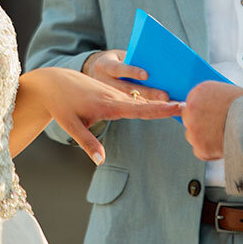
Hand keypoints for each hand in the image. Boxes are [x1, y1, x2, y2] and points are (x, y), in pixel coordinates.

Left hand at [24, 67, 182, 164]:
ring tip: (182, 105)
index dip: (158, 110)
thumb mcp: (70, 125)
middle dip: (166, 106)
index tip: (177, 108)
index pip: (138, 110)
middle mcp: (114, 98)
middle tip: (189, 107)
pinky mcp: (111, 93)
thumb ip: (87, 143)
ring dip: (159, 102)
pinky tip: (160, 101)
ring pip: (140, 100)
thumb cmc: (61, 105)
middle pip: (145, 104)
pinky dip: (147, 101)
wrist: (54, 81)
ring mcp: (114, 94)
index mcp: (107, 105)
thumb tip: (101, 162)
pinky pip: (132, 98)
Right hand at [82, 49, 168, 100]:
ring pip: (131, 100)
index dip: (132, 71)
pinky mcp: (112, 104)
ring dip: (150, 104)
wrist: (96, 71)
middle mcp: (103, 82)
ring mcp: (106, 95)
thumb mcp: (120, 56)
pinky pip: (131, 106)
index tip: (146, 75)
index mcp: (105, 65)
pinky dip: (147, 107)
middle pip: (127, 89)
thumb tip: (158, 65)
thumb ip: (134, 60)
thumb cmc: (115, 60)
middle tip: (165, 96)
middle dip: (148, 93)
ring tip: (168, 106)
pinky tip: (162, 110)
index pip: (118, 68)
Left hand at [182, 81, 242, 160]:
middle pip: (189, 118)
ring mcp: (194, 129)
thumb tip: (215, 105)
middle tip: (216, 127)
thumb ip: (217, 98)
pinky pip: (201, 151)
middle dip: (201, 124)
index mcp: (200, 91)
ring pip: (193, 136)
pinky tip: (223, 146)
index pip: (192, 101)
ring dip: (204, 138)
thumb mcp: (231, 92)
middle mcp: (192, 108)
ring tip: (222, 137)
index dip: (201, 110)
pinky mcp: (200, 147)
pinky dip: (210, 152)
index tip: (207, 115)